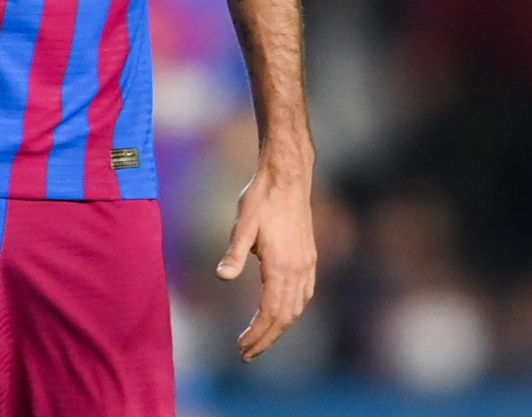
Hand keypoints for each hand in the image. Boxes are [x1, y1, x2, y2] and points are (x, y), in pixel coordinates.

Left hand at [215, 164, 316, 360]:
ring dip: (280, 327)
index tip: (241, 349)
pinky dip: (292, 310)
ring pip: (297, 307)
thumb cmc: (262, 197)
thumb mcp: (243, 223)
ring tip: (261, 340)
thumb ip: (234, 252)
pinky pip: (305, 293)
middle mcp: (299, 269)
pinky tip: (282, 313)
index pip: (270, 312)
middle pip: (285, 317)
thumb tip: (222, 277)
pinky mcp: (309, 256)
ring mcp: (307, 263)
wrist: (287, 176)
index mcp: (281, 265)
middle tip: (246, 354)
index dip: (257, 334)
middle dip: (266, 339)